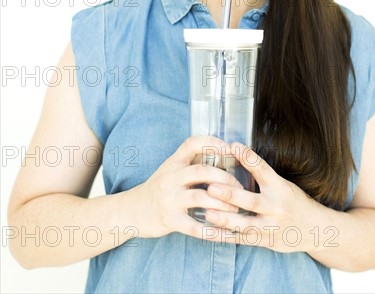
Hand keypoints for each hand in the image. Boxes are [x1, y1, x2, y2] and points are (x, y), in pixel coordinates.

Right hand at [125, 136, 243, 238]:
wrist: (131, 210)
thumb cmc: (158, 188)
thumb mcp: (170, 169)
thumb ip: (191, 162)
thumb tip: (222, 155)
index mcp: (173, 162)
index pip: (192, 143)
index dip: (213, 143)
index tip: (231, 148)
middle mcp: (170, 177)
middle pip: (202, 171)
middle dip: (225, 179)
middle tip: (240, 188)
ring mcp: (169, 199)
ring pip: (201, 198)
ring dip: (223, 204)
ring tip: (236, 209)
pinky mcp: (169, 220)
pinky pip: (195, 227)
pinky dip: (213, 231)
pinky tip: (227, 234)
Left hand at [202, 142, 319, 252]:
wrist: (316, 229)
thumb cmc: (293, 201)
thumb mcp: (283, 184)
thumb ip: (262, 175)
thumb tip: (236, 153)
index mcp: (280, 187)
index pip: (263, 169)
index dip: (248, 157)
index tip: (233, 145)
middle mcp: (276, 207)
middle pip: (252, 201)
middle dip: (231, 195)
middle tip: (211, 187)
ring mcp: (271, 226)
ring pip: (246, 225)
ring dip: (225, 220)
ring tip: (207, 214)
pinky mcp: (265, 241)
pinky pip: (241, 240)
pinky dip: (224, 236)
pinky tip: (208, 232)